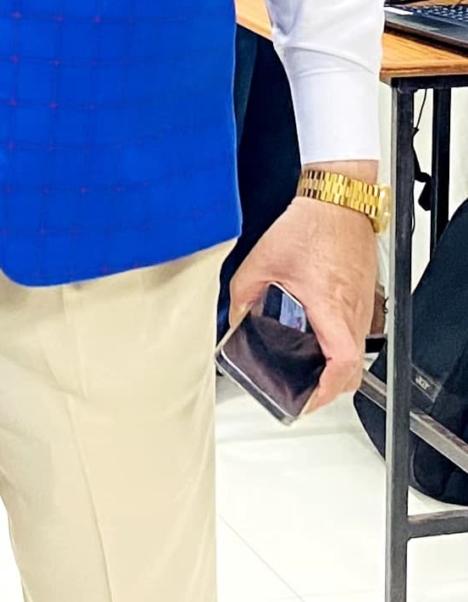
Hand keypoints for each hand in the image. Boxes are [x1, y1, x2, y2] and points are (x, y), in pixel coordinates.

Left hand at [229, 167, 378, 409]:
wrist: (337, 202)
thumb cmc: (309, 226)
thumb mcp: (261, 262)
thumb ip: (244, 294)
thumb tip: (235, 317)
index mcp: (330, 306)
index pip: (341, 365)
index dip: (324, 391)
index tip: (306, 398)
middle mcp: (352, 311)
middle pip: (353, 370)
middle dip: (329, 388)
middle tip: (306, 391)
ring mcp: (363, 306)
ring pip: (358, 354)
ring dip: (337, 368)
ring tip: (311, 371)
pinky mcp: (365, 297)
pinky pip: (358, 334)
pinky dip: (343, 347)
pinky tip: (321, 340)